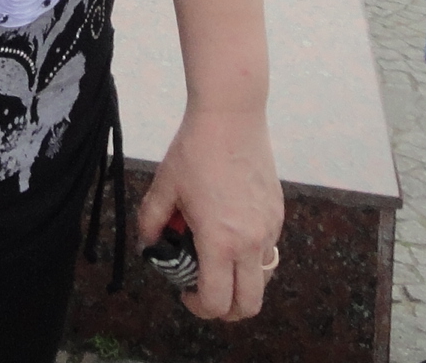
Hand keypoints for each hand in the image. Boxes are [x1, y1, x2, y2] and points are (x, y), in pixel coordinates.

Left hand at [137, 108, 282, 321]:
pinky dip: (251, 253)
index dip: (199, 308)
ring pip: (262, 278)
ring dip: (241, 281)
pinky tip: (231, 227)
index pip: (217, 302)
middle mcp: (250, 242)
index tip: (186, 293)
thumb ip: (150, 222)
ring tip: (217, 256)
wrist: (231, 116)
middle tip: (206, 291)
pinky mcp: (277, 214)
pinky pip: (268, 249)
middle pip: (249, 305)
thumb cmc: (194, 150)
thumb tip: (148, 245)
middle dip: (226, 309)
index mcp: (219, 241)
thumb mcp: (163, 187)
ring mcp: (269, 228)